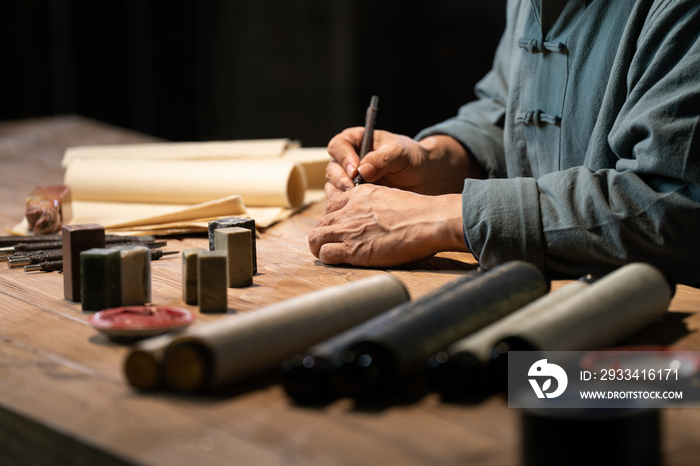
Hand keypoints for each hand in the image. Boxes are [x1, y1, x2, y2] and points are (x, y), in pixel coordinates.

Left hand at [308, 184, 467, 266]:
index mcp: (359, 194)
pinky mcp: (353, 250)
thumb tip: (377, 216)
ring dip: (318, 247)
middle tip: (330, 243)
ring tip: (326, 253)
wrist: (428, 221)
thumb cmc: (419, 212)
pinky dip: (327, 258)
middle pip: (321, 222)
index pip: (332, 204)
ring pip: (315, 238)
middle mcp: (349, 210)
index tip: (338, 227)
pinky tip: (336, 260)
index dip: (332, 218)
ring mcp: (349, 230)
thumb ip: (376, 204)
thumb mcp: (391, 196)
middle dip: (322, 233)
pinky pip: (326, 254)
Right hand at [324, 128, 482, 197]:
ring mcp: (349, 179)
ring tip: (358, 201)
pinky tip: (359, 210)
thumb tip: (362, 170)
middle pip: (333, 168)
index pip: (338, 145)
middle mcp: (348, 159)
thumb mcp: (400, 154)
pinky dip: (346, 206)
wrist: (423, 177)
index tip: (356, 170)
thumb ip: (382, 159)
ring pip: (333, 186)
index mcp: (356, 141)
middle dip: (342, 180)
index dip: (344, 158)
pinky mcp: (353, 196)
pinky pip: (341, 202)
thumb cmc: (412, 159)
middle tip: (354, 190)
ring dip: (342, 195)